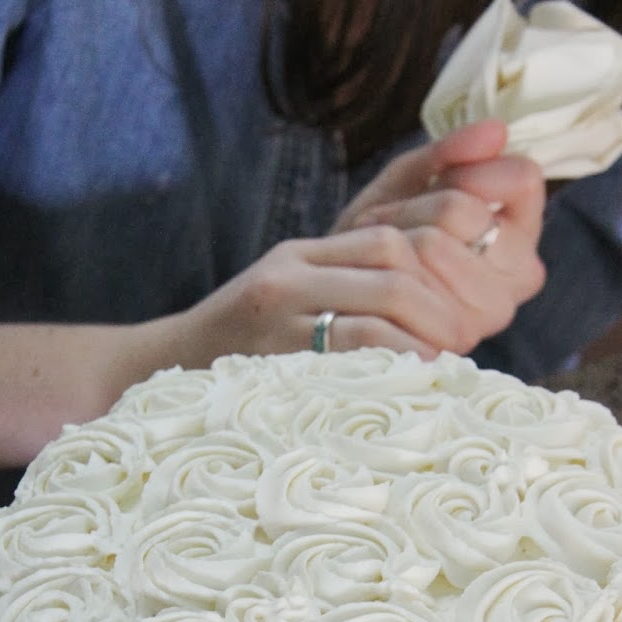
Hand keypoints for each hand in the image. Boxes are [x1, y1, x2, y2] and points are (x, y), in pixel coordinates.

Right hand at [163, 223, 501, 366]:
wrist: (156, 377)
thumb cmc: (237, 354)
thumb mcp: (286, 306)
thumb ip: (344, 297)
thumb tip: (434, 315)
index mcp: (301, 254)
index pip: (389, 236)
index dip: (438, 262)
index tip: (464, 300)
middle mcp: (290, 271)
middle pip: (395, 262)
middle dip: (441, 302)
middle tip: (466, 339)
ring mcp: (279, 313)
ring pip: (381, 304)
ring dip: (428, 335)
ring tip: (445, 365)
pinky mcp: (271, 354)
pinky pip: (353, 352)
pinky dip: (394, 365)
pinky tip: (410, 384)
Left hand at [331, 121, 546, 339]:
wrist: (340, 300)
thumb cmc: (384, 237)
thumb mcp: (411, 184)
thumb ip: (451, 154)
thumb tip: (497, 129)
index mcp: (524, 234)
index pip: (522, 178)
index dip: (472, 169)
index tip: (440, 180)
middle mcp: (520, 277)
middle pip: (464, 209)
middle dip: (414, 206)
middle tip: (390, 221)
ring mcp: (489, 313)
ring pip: (432, 242)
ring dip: (389, 235)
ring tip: (378, 247)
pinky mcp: (451, 341)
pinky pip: (408, 281)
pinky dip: (377, 267)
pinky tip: (371, 276)